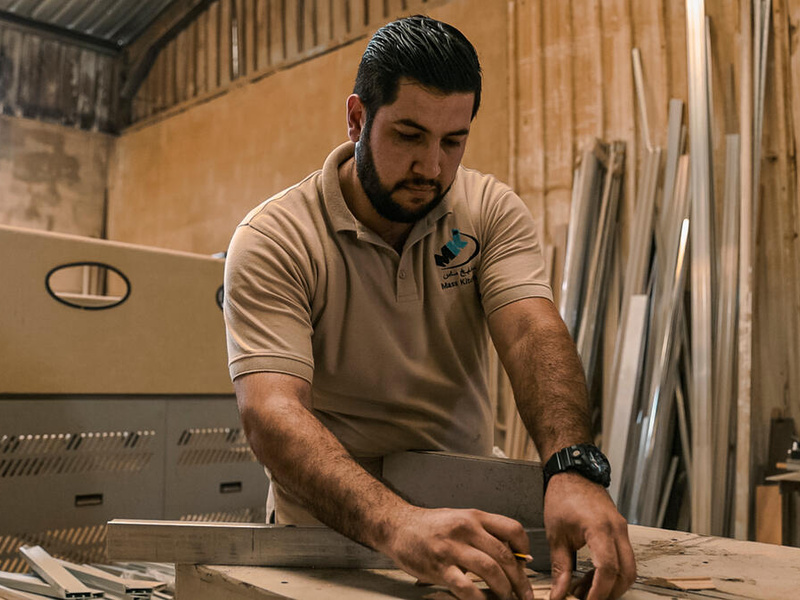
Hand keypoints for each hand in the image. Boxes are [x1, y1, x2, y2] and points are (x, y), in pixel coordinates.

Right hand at [378, 506, 533, 599]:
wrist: (398, 526)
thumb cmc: (431, 526)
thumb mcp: (460, 519)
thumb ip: (484, 533)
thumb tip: (514, 554)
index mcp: (474, 517)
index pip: (512, 529)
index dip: (525, 549)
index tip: (526, 564)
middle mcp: (465, 529)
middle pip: (504, 555)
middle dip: (519, 580)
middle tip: (525, 594)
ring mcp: (452, 548)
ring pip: (490, 570)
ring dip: (504, 590)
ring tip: (508, 599)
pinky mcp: (439, 567)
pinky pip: (466, 587)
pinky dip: (479, 599)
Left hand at [544, 472, 635, 599]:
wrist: (572, 473)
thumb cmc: (563, 496)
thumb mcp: (556, 534)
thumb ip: (560, 567)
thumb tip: (559, 594)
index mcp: (600, 528)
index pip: (608, 568)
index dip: (599, 591)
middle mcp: (617, 529)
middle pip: (626, 573)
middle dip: (609, 592)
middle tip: (588, 599)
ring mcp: (622, 529)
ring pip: (628, 568)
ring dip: (611, 584)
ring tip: (584, 591)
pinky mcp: (620, 530)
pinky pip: (623, 557)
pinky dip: (611, 572)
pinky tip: (590, 577)